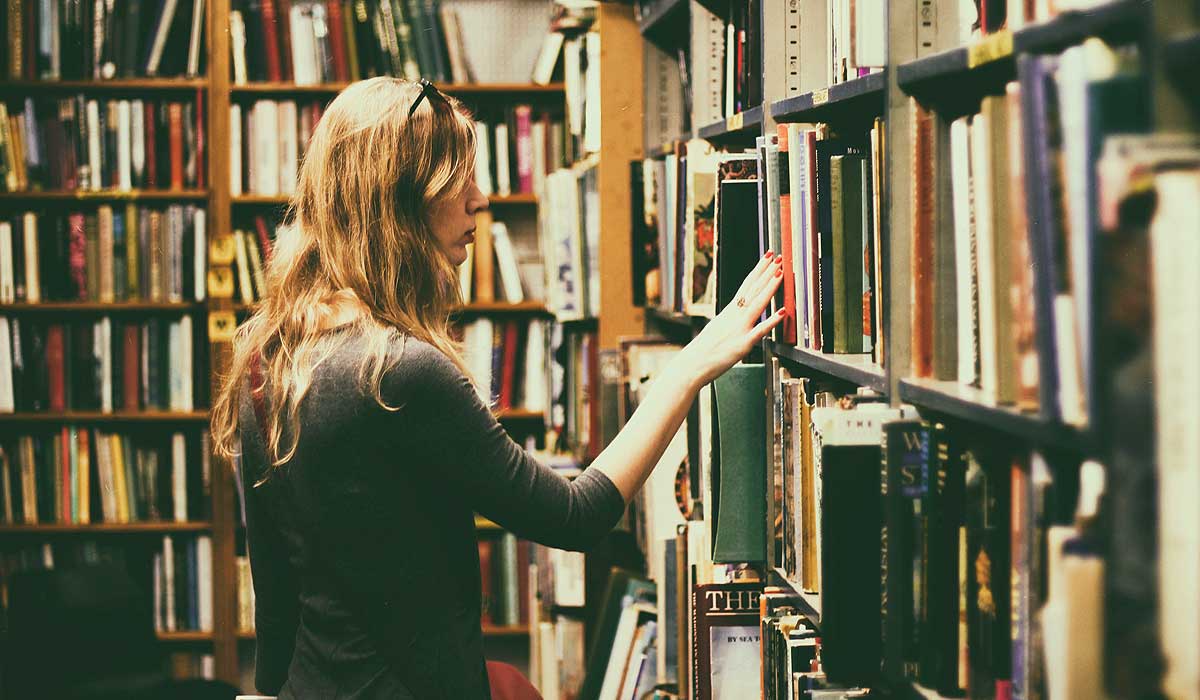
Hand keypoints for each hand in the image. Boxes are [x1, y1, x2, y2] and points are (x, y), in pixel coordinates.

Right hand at [680, 251, 785, 384]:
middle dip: (767, 272)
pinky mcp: (744, 343)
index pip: (746, 285)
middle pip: (753, 289)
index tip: (767, 258)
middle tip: (779, 257)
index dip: (758, 270)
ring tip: (781, 273)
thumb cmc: (704, 349)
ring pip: (757, 303)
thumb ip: (731, 319)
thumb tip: (738, 313)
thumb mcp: (718, 327)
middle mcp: (735, 316)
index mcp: (729, 311)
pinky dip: (772, 320)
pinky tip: (783, 312)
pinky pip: (761, 330)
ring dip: (770, 287)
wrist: (693, 363)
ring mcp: (740, 328)